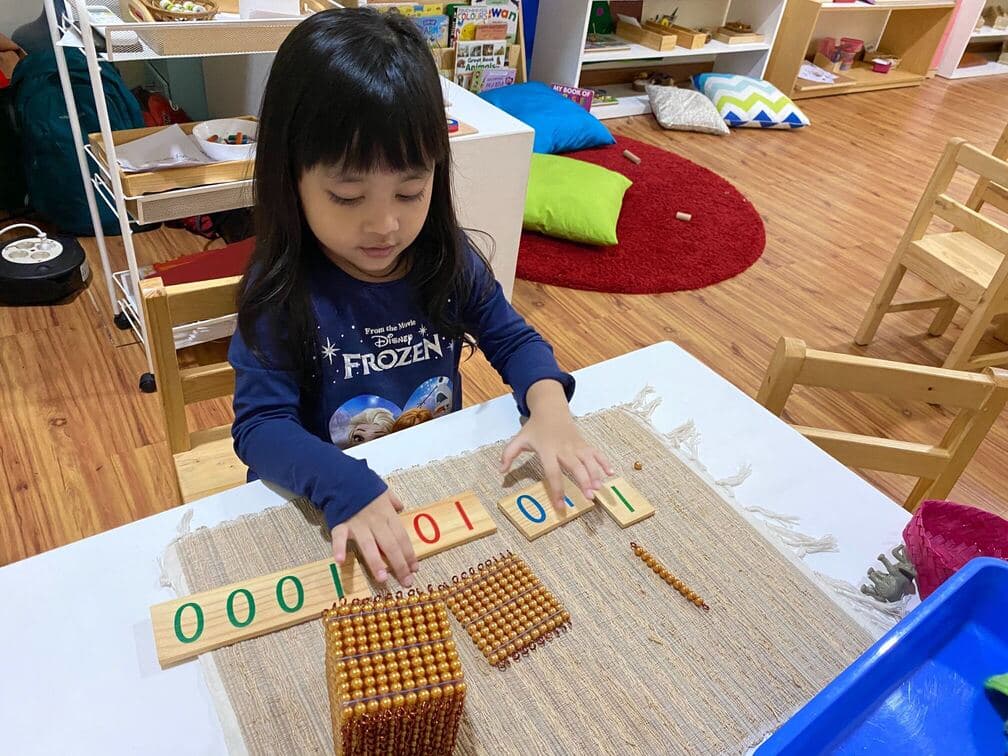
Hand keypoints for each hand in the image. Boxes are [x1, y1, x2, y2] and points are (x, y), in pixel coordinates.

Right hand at [331, 490, 418, 586]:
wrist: (341, 476)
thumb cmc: (363, 484)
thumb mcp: (383, 489)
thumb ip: (393, 500)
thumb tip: (401, 507)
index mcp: (387, 514)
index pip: (402, 537)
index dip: (409, 554)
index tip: (415, 569)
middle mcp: (375, 521)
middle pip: (390, 545)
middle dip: (399, 564)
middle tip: (406, 582)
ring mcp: (358, 524)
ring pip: (369, 545)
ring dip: (375, 562)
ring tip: (382, 579)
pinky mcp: (340, 524)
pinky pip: (340, 538)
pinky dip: (339, 548)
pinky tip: (340, 561)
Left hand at [499, 380, 613, 511]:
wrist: (550, 409)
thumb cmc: (535, 428)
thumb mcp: (519, 439)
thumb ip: (508, 455)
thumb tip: (500, 472)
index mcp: (547, 450)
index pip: (552, 473)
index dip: (557, 490)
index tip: (561, 507)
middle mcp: (564, 448)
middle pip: (575, 467)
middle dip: (583, 481)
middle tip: (589, 497)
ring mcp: (576, 445)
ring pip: (588, 460)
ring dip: (595, 474)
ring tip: (600, 488)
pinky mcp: (584, 443)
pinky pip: (596, 453)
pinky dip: (604, 462)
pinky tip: (611, 473)